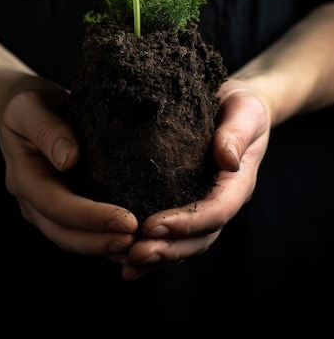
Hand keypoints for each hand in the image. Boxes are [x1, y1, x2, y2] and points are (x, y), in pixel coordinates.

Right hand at [0, 76, 137, 254]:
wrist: (23, 107)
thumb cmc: (27, 104)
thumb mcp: (30, 107)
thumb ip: (48, 130)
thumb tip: (69, 160)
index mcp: (24, 178)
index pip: (57, 206)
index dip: (91, 218)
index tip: (126, 221)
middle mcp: (33, 200)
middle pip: (64, 234)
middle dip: (101, 242)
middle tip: (138, 241)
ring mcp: (45, 207)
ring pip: (73, 239)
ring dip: (104, 247)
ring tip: (139, 247)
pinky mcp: (62, 205)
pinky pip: (82, 231)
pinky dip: (104, 239)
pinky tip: (132, 241)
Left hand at [112, 78, 269, 280]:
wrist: (235, 104)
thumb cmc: (242, 106)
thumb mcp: (245, 111)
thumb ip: (236, 135)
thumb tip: (227, 161)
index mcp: (236, 182)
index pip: (215, 211)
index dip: (186, 223)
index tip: (153, 226)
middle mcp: (221, 200)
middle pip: (199, 238)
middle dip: (168, 249)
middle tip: (134, 254)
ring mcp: (203, 203)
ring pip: (185, 243)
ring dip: (158, 256)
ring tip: (126, 263)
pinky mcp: (186, 200)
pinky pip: (171, 232)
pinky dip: (152, 247)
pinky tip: (124, 259)